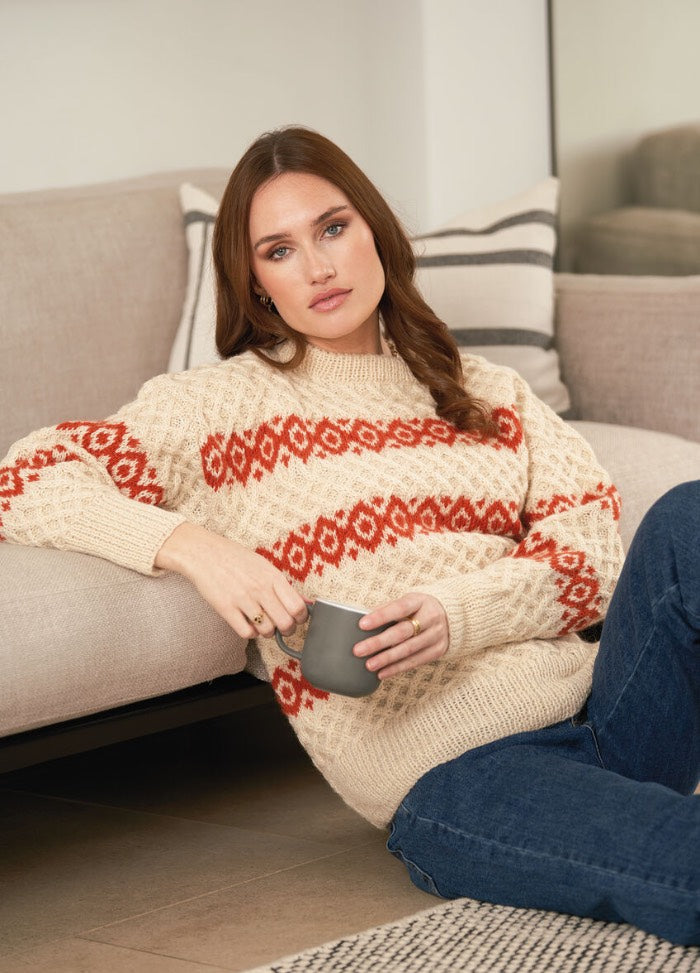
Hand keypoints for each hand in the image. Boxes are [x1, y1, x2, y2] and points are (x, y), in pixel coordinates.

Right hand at [155, 522, 307, 638]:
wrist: (203, 552)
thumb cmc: (235, 559)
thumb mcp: (263, 565)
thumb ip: (283, 585)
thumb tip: (305, 602)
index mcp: (272, 576)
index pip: (297, 606)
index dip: (301, 618)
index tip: (297, 619)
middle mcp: (260, 588)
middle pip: (286, 623)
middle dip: (287, 630)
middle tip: (282, 627)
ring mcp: (243, 599)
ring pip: (267, 630)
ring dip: (267, 632)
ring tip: (263, 624)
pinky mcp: (226, 608)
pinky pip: (246, 633)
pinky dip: (251, 633)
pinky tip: (248, 624)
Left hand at [353, 593, 448, 679]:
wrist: (453, 615)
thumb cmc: (420, 608)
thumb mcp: (408, 601)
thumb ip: (388, 609)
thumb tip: (363, 618)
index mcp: (420, 601)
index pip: (399, 608)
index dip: (381, 616)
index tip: (362, 624)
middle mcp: (431, 618)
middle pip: (402, 632)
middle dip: (379, 642)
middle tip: (358, 650)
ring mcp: (436, 635)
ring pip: (408, 649)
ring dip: (387, 659)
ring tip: (369, 665)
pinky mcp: (438, 650)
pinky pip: (415, 661)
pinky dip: (397, 668)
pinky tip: (382, 673)